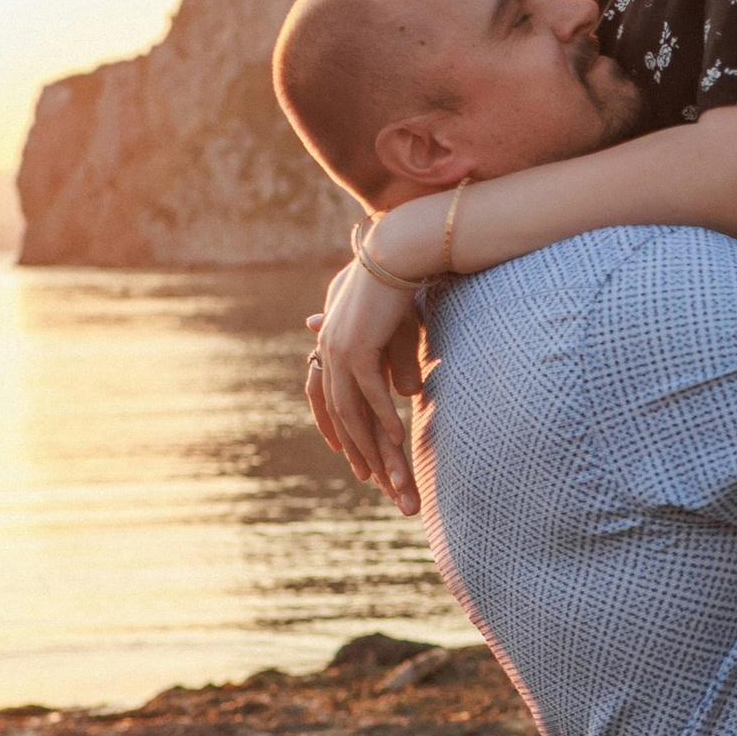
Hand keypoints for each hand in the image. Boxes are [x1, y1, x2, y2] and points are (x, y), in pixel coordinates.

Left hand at [307, 254, 426, 513]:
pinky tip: (397, 438)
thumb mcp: (396, 332)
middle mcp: (329, 352)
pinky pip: (372, 392)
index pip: (334, 404)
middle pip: (344, 416)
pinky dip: (383, 418)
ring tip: (390, 474)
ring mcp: (340, 352)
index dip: (346, 438)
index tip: (362, 467)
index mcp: (332, 347)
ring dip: (373, 446)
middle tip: (376, 483)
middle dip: (361, 453)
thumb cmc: (399, 286)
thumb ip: (397, 363)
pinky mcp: (358, 347)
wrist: (395, 251)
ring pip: (354, 412)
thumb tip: (408, 390)